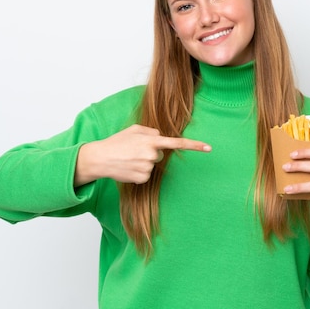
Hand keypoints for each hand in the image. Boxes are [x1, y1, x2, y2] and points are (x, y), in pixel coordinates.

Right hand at [74, 124, 210, 185]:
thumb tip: (160, 138)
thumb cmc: (116, 142)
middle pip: (159, 155)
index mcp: (151, 140)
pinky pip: (146, 175)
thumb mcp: (133, 130)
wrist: (99, 158)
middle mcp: (151, 154)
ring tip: (128, 159)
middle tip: (132, 151)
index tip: (209, 148)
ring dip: (142, 162)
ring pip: (152, 165)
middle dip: (149, 152)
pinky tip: (128, 168)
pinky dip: (138, 172)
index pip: (177, 143)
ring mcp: (147, 168)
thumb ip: (151, 131)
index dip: (194, 145)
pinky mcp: (143, 179)